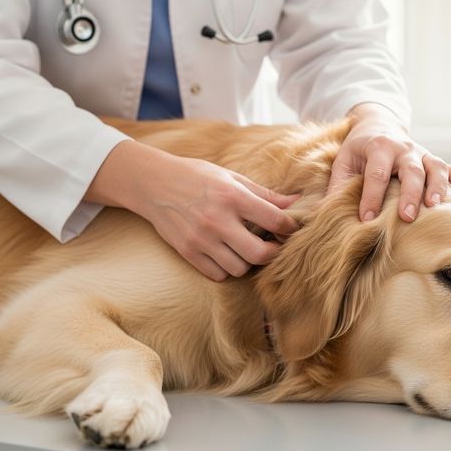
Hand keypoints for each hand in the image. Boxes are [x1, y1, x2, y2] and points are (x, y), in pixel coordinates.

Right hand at [86, 140, 298, 280]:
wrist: (153, 183)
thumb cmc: (196, 176)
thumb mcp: (231, 177)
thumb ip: (264, 194)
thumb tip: (297, 202)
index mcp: (232, 196)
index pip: (275, 220)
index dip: (289, 227)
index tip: (289, 228)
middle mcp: (217, 220)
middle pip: (260, 254)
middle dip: (273, 253)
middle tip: (273, 245)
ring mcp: (200, 239)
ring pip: (239, 268)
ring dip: (248, 262)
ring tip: (246, 248)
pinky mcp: (187, 252)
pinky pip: (218, 274)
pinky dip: (226, 268)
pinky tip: (226, 253)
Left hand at [328, 103, 450, 222]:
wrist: (378, 125)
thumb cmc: (358, 150)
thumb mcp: (343, 161)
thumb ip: (337, 184)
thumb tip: (324, 213)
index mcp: (378, 148)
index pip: (376, 173)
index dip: (371, 196)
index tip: (366, 218)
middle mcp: (403, 149)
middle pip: (410, 170)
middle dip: (409, 194)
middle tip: (407, 217)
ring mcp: (422, 153)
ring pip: (435, 167)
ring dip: (437, 187)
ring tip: (435, 207)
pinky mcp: (433, 159)